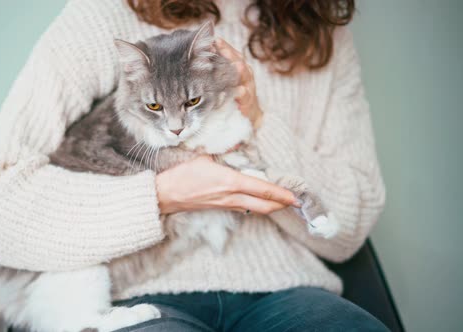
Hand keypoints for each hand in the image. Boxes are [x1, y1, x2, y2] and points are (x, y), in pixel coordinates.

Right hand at [156, 156, 298, 214]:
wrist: (166, 195)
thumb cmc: (182, 174)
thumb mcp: (203, 155)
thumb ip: (222, 149)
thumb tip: (237, 140)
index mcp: (230, 181)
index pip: (262, 189)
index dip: (281, 194)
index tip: (295, 196)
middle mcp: (231, 196)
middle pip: (264, 205)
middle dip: (282, 205)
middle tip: (296, 202)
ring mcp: (226, 204)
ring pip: (256, 209)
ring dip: (270, 206)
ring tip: (282, 202)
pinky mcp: (220, 208)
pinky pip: (244, 208)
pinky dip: (256, 206)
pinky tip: (260, 202)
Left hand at [216, 38, 263, 128]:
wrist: (248, 113)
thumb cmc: (234, 92)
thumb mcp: (225, 78)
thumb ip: (217, 67)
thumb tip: (201, 54)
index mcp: (238, 65)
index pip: (231, 53)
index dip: (223, 46)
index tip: (214, 40)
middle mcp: (245, 73)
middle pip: (238, 61)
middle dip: (230, 55)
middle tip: (222, 48)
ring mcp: (249, 87)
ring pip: (245, 76)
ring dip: (240, 71)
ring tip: (236, 65)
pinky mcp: (249, 101)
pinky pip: (246, 96)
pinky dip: (243, 93)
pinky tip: (240, 90)